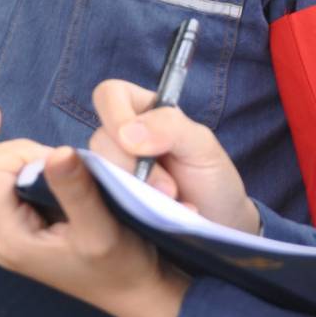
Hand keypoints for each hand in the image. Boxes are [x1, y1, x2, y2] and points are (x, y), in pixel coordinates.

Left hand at [0, 104, 187, 316]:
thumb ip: (76, 189)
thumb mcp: (103, 228)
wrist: (134, 294)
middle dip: (3, 149)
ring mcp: (5, 238)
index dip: (20, 152)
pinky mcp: (18, 234)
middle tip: (46, 149)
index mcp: (12, 237)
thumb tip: (56, 152)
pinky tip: (6, 158)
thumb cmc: (122, 266)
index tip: (63, 158)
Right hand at [88, 80, 258, 234]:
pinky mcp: (109, 202)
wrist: (219, 221)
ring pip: (97, 173)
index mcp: (142, 111)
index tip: (138, 147)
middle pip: (99, 140)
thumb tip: (127, 134)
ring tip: (168, 202)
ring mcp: (112, 171)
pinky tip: (157, 217)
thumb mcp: (202, 146)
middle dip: (132, 167)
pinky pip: (101, 203)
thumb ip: (171, 127)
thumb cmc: (211, 177)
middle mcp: (120, 138)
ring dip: (134, 191)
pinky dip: (129, 211)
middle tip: (169, 188)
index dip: (115, 116)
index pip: (109, 95)